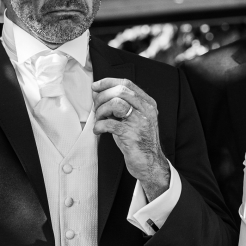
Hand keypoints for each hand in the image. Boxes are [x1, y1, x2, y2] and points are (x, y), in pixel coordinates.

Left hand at [92, 78, 169, 200]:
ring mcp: (140, 122)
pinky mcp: (132, 135)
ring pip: (116, 104)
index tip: (95, 86)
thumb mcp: (133, 119)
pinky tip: (98, 130)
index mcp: (148, 103)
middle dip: (103, 96)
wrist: (149, 163)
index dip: (108, 82)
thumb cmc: (138, 141)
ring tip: (99, 120)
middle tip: (96, 107)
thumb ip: (121, 105)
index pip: (127, 83)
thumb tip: (98, 94)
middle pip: (121, 90)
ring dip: (101, 111)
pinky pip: (110, 123)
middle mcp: (146, 110)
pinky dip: (99, 126)